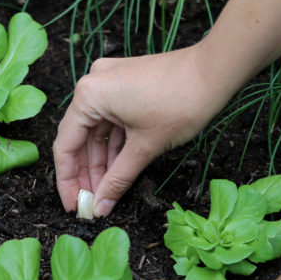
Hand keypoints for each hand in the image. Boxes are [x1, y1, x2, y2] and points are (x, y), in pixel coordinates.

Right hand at [52, 43, 236, 217]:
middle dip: (86, 173)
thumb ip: (118, 179)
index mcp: (89, 96)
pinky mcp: (125, 84)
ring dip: (101, 162)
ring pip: (97, 131)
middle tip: (91, 204)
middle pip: (79, 139)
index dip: (67, 181)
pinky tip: (118, 170)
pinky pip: (111, 120)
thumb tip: (101, 207)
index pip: (65, 146)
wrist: (215, 72)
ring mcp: (109, 82)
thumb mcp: (145, 147)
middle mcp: (93, 85)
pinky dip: (115, 145)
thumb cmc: (181, 103)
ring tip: (105, 193)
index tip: (72, 206)